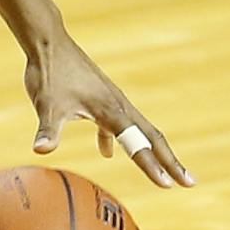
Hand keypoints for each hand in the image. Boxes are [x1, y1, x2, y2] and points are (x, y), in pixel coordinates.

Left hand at [26, 34, 193, 188]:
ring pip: (139, 131)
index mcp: (110, 110)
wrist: (48, 43)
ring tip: (166, 175)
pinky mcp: (100, 98)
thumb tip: (40, 150)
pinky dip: (116, 140)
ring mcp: (112, 101)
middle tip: (190, 184)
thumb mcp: (47, 106)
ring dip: (153, 153)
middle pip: (152, 137)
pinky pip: (115, 124)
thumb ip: (48, 130)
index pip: (136, 143)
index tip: (168, 186)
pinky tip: (106, 153)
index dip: (151, 166)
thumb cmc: (50, 73)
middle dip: (171, 162)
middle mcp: (119, 105)